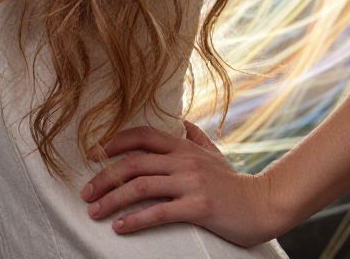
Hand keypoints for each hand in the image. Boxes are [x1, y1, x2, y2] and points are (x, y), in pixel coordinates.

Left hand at [78, 119, 279, 247]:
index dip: (115, 142)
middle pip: (133, 162)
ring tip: (96, 211)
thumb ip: (195, 137)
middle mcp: (183, 160)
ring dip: (113, 199)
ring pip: (141, 186)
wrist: (263, 204)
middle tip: (86, 193)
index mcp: (184, 146)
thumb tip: (182, 121)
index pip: (142, 135)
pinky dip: (136, 219)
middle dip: (105, 177)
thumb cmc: (234, 182)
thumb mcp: (213, 153)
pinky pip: (160, 212)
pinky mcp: (198, 207)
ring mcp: (191, 183)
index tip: (93, 153)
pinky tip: (121, 227)